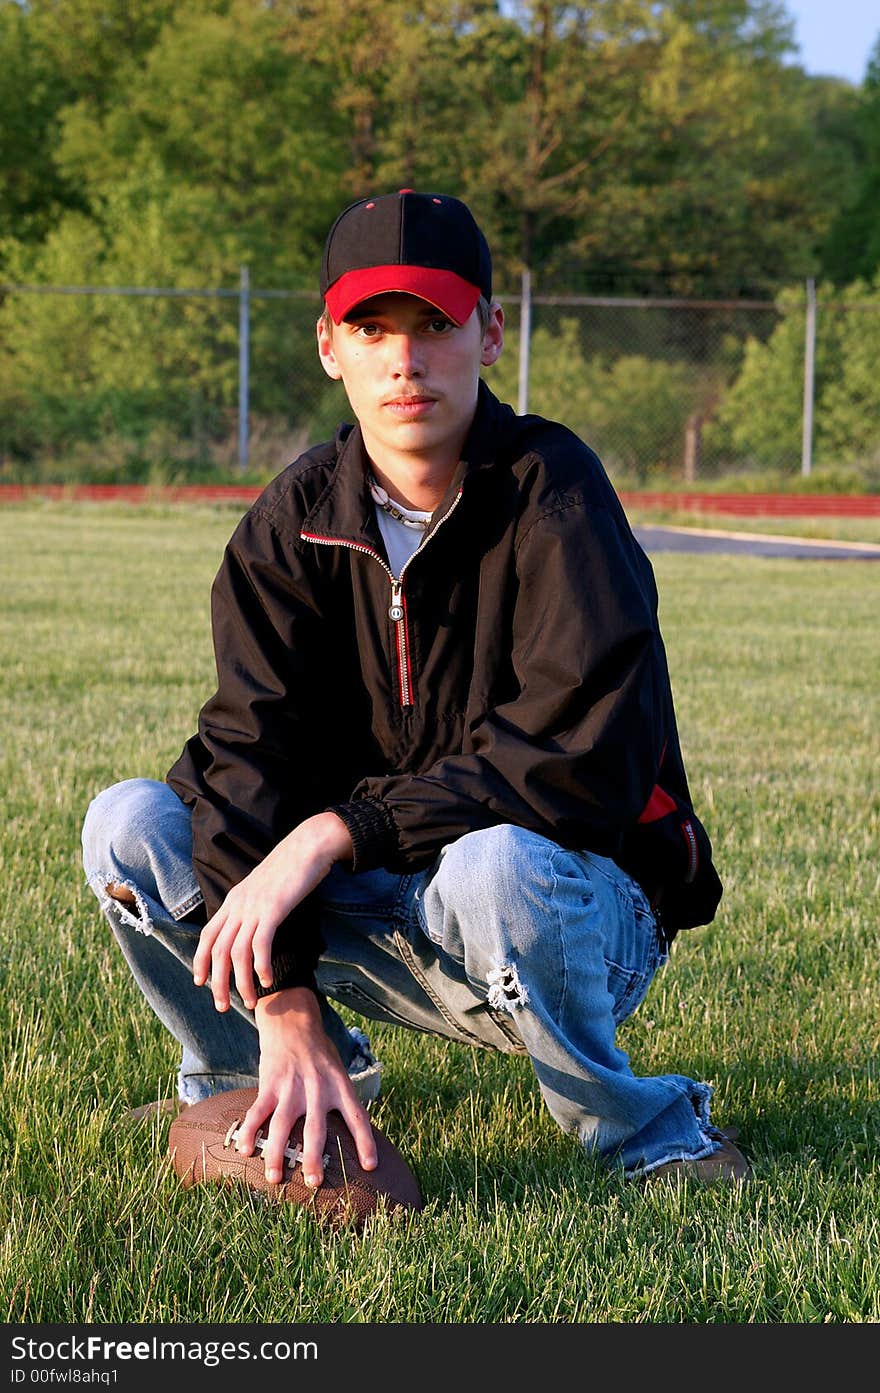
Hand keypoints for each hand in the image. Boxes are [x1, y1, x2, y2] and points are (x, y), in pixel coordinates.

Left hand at [192, 812, 352, 1010]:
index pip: (207, 934)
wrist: (308, 845)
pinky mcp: (273, 909)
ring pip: (237, 953)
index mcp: (233, 899)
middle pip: (217, 950)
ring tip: (249, 1001)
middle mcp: (238, 905)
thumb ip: (253, 905)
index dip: (200, 960)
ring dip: (241, 982)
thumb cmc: (291, 867)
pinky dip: (261, 966)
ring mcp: (254, 907)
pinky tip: (267, 980)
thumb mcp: (263, 886)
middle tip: (221, 1006)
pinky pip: (260, 945)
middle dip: (217, 982)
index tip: (201, 982)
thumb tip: (253, 925)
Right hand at [232, 986, 377, 1186]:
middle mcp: (317, 1088)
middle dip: (315, 1157)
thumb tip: (350, 1135)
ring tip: (275, 1178)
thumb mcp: (338, 1071)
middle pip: (317, 1128)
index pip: (357, 1116)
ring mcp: (291, 1087)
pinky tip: (245, 1150)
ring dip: (277, 1153)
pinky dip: (250, 1131)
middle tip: (314, 1182)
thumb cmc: (320, 1053)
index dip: (365, 1141)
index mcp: (340, 1085)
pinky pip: (258, 1111)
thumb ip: (341, 1099)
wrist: (293, 1023)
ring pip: (283, 1125)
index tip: (370, 1166)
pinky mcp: (270, 1084)